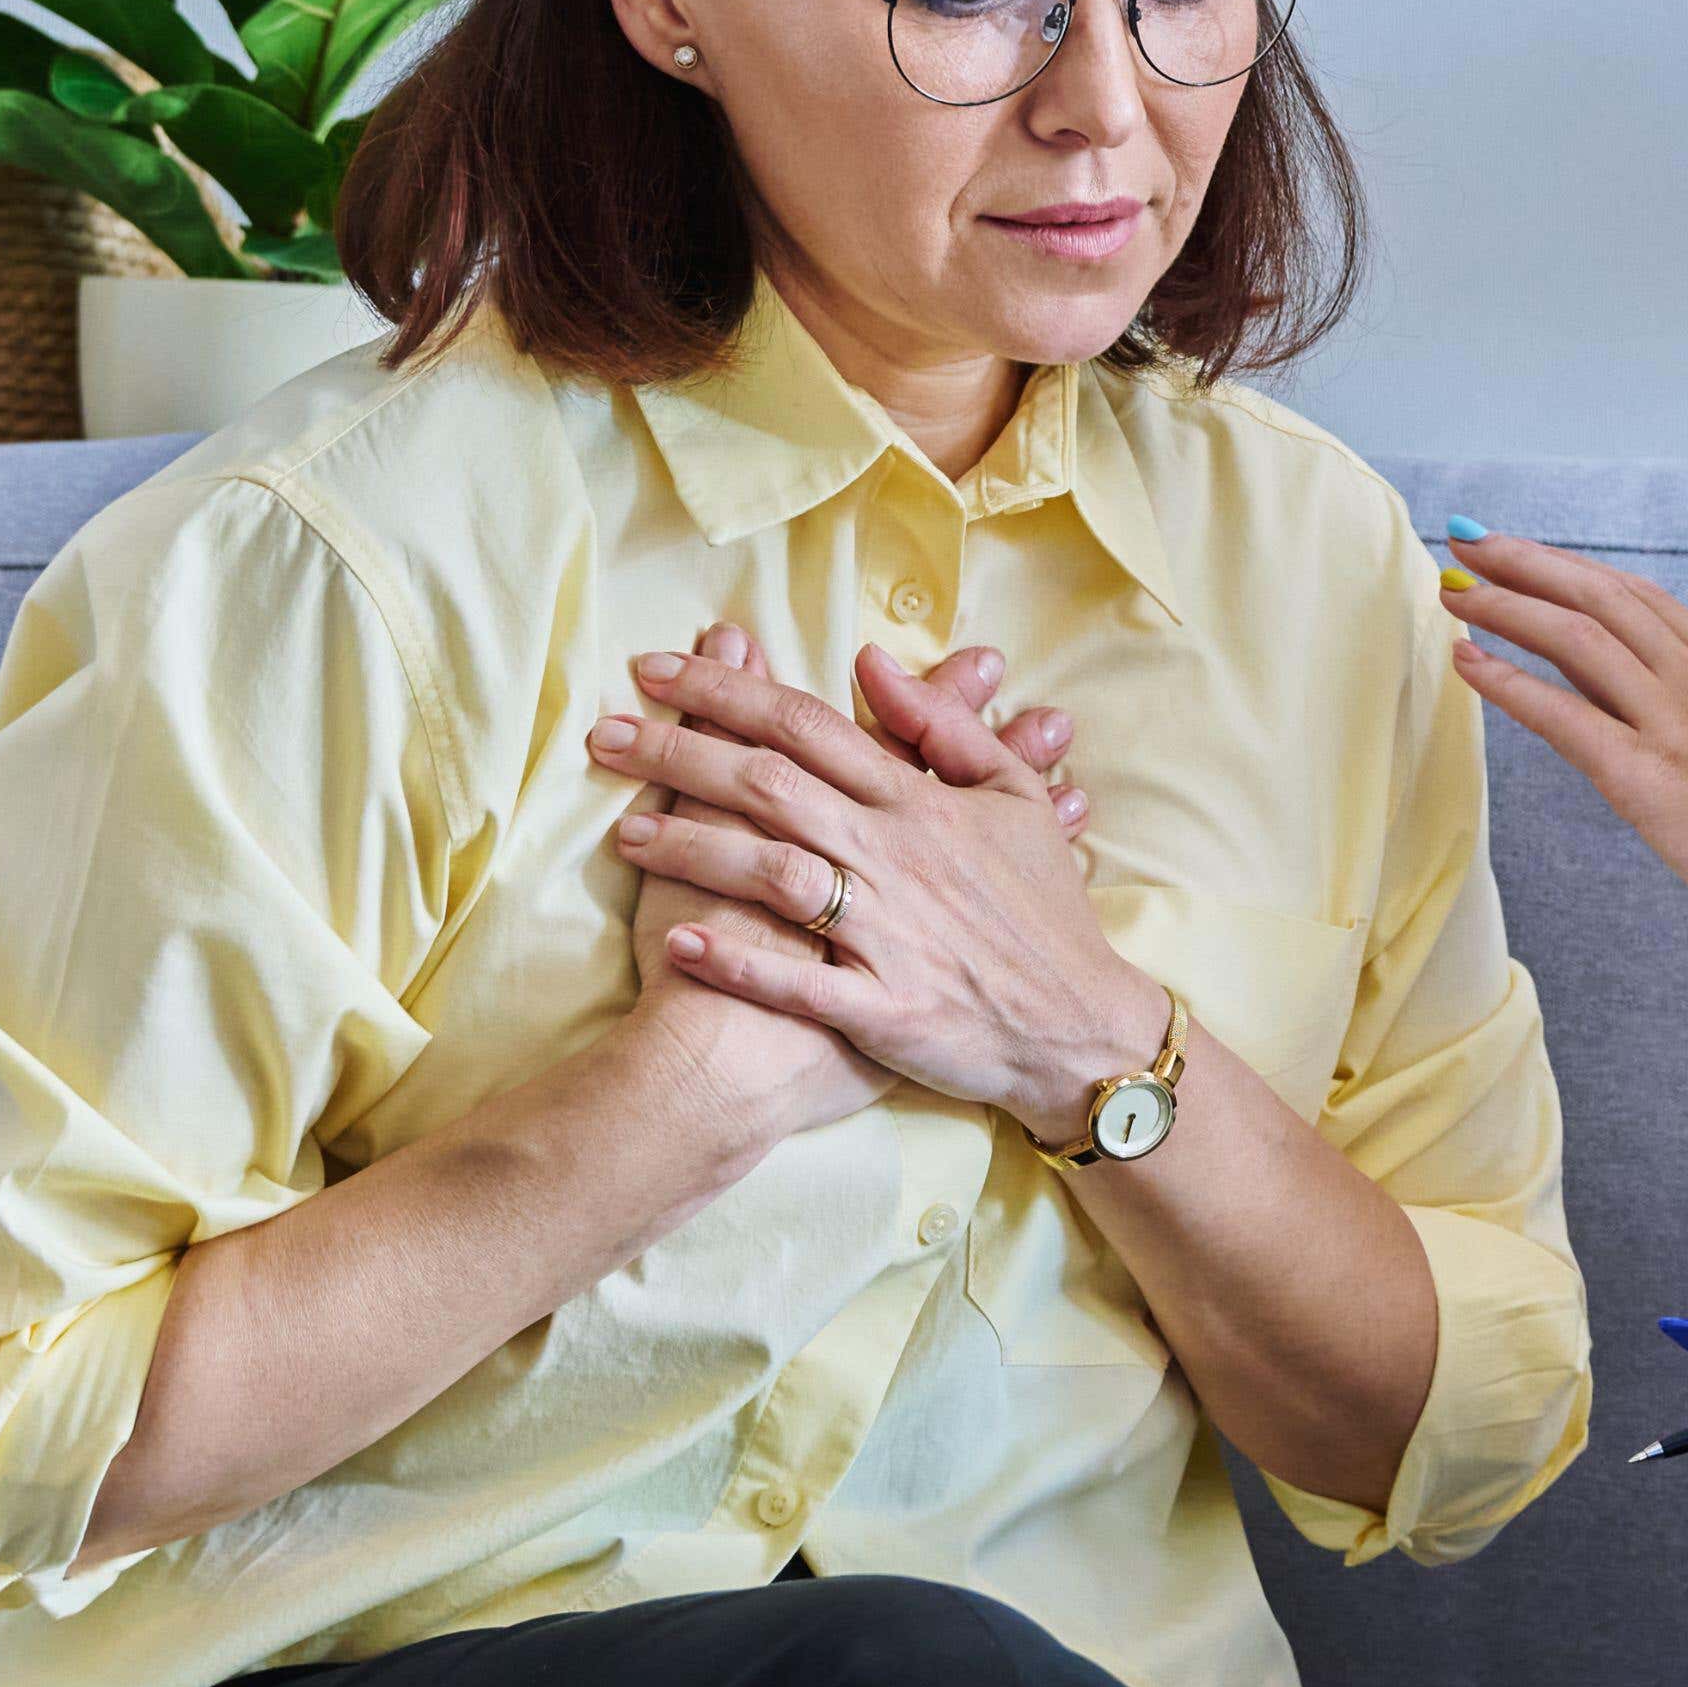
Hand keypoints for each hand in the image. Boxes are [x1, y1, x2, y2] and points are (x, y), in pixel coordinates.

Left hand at [595, 628, 1158, 1137]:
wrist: (1084, 1027)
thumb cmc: (1044, 911)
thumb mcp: (1015, 799)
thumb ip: (943, 726)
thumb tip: (870, 660)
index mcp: (921, 802)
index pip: (807, 726)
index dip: (727, 690)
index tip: (657, 668)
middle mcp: (896, 858)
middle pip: (769, 787)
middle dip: (678, 754)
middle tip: (604, 735)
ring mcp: (889, 936)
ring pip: (774, 874)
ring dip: (691, 850)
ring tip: (621, 833)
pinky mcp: (885, 1010)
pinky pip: (799, 984)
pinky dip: (738, 962)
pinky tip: (678, 942)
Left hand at [1435, 530, 1687, 968]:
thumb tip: (1655, 723)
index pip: (1640, 597)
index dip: (1575, 567)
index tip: (1526, 552)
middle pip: (1601, 595)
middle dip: (1528, 560)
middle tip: (1469, 538)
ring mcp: (1677, 726)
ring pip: (1577, 637)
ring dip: (1506, 606)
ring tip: (1455, 590)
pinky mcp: (1650, 779)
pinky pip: (1564, 716)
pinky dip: (1508, 681)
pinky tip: (1468, 662)